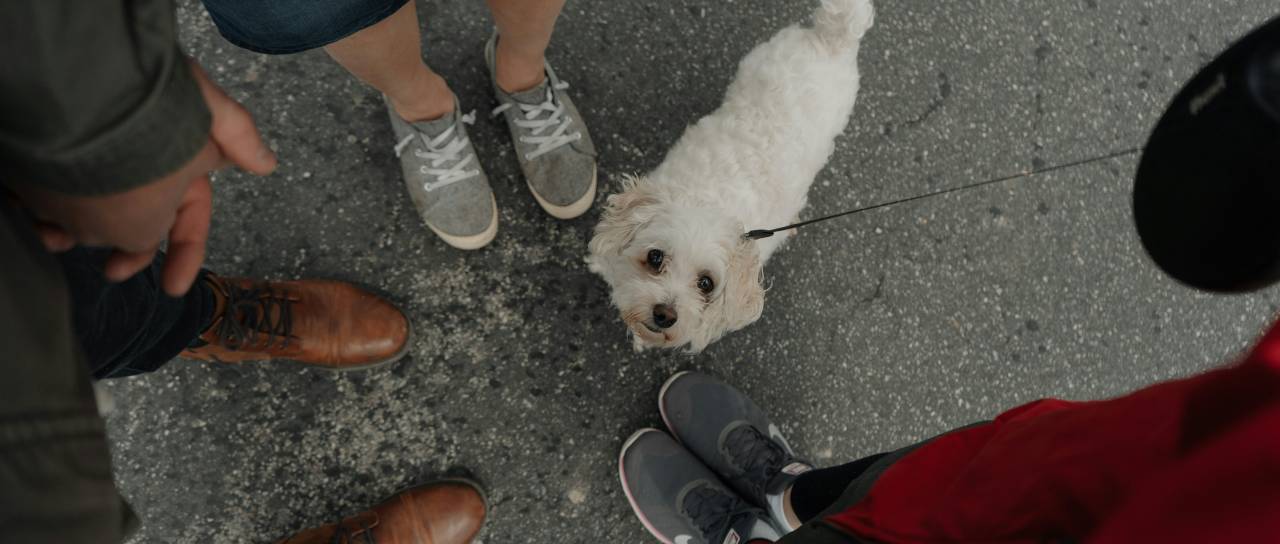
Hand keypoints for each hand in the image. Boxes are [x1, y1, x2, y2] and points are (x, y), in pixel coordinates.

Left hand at [19, 60, 275, 295]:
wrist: (80, 78)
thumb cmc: (145, 89)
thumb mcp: (204, 108)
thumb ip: (238, 135)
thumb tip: (268, 164)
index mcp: (178, 163)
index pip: (189, 217)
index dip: (186, 253)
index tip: (172, 287)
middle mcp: (139, 167)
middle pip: (139, 224)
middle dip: (129, 251)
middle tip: (113, 271)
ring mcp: (94, 167)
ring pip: (92, 216)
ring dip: (80, 234)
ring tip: (59, 237)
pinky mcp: (52, 165)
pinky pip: (52, 200)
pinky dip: (47, 215)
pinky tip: (43, 220)